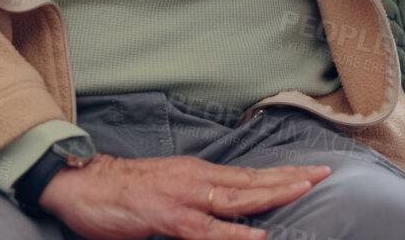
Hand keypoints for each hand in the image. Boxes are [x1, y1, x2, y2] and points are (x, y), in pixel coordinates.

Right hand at [39, 153, 329, 239]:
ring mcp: (183, 196)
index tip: (311, 171)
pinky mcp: (167, 216)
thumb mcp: (165, 191)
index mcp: (197, 173)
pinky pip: (207, 229)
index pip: (248, 174)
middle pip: (251, 180)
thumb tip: (222, 210)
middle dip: (289, 178)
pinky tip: (258, 236)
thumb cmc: (120, 193)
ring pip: (237, 197)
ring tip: (304, 189)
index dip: (281, 173)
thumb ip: (195, 199)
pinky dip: (235, 234)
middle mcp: (196, 178)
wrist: (80, 184)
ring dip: (272, 194)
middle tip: (324, 173)